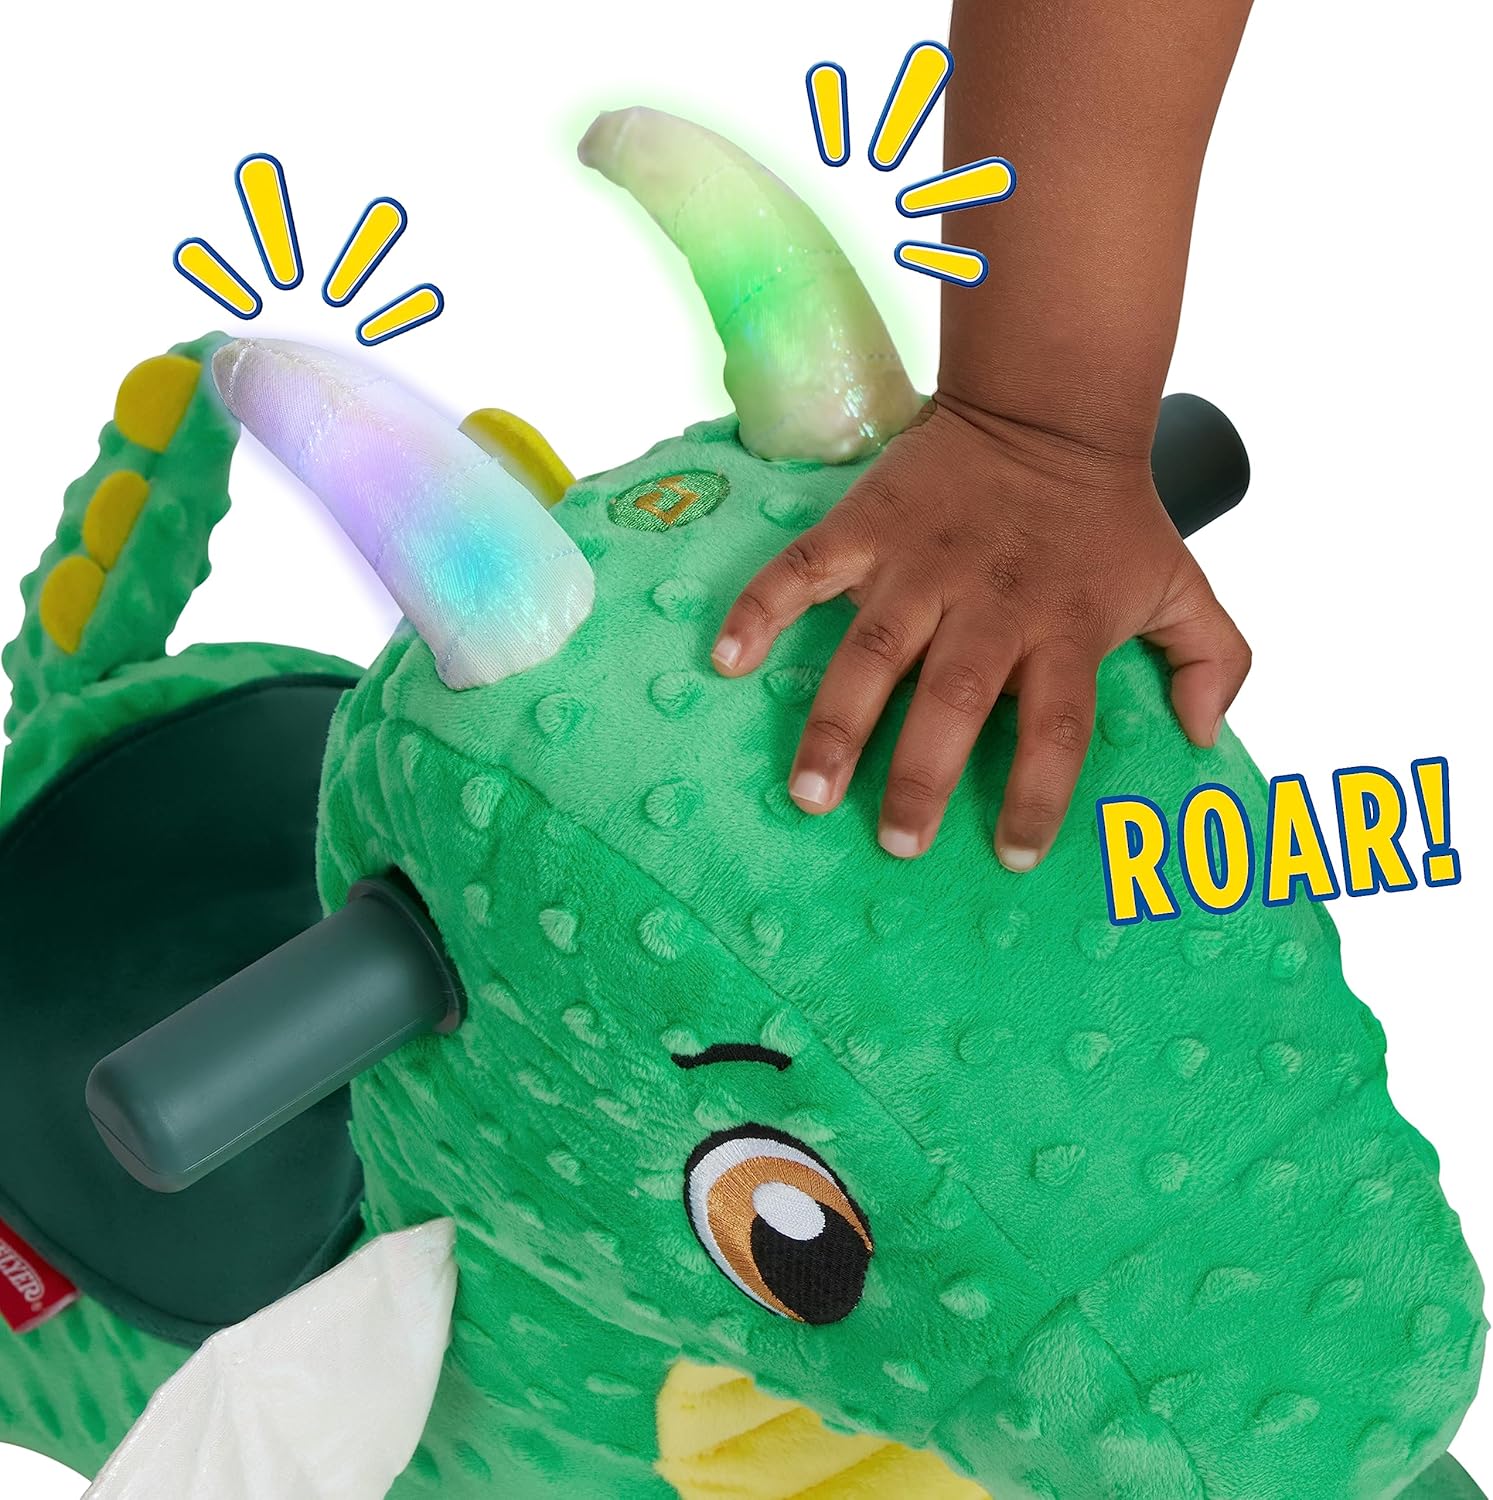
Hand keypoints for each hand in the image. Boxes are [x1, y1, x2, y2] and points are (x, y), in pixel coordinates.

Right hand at [710, 399, 1250, 867]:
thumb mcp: (1180, 580)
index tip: (1014, 857)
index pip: (1058, 726)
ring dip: (837, 724)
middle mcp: (991, 601)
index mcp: (1066, 625)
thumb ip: (1212, 658)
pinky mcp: (867, 526)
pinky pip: (803, 569)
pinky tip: (727, 661)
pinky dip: (760, 610)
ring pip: (872, 649)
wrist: (1047, 407)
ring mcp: (922, 563)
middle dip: (922, 777)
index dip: (1039, 795)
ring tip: (809, 792)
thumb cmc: (1110, 511)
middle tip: (896, 839)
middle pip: (955, 700)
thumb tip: (1208, 736)